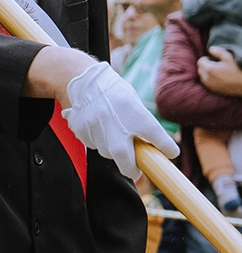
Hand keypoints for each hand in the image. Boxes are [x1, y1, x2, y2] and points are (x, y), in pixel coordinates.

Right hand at [61, 61, 179, 178]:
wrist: (87, 82)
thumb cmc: (115, 92)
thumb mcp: (134, 104)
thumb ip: (142, 124)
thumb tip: (151, 145)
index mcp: (137, 115)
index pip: (158, 137)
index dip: (167, 148)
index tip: (170, 153)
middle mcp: (118, 125)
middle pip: (125, 159)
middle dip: (131, 169)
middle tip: (135, 171)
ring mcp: (98, 129)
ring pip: (107, 152)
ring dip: (113, 152)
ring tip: (114, 140)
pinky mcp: (83, 131)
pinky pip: (92, 144)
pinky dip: (98, 142)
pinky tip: (99, 130)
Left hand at [199, 47, 241, 96]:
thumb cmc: (237, 69)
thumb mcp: (229, 57)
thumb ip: (218, 51)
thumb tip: (210, 49)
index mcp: (209, 69)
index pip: (200, 61)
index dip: (207, 58)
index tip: (213, 59)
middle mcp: (206, 78)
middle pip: (200, 69)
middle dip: (205, 65)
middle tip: (216, 65)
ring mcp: (209, 85)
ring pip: (202, 76)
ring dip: (206, 73)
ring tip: (217, 71)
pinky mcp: (212, 90)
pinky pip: (206, 83)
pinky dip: (209, 79)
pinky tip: (219, 77)